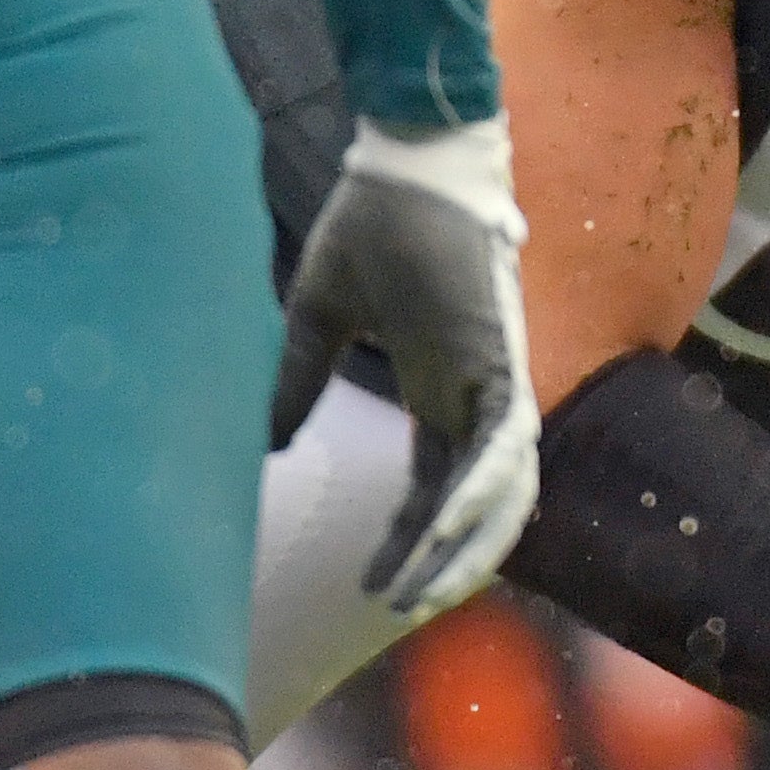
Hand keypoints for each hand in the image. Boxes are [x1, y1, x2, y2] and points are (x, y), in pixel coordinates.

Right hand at [273, 116, 541, 613]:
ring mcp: (494, 376)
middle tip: (402, 610)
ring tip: (425, 595)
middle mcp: (474, 394)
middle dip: (444, 563)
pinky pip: (502, 440)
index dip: (409, 540)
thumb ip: (299, 377)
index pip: (435, 487)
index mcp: (438, 389)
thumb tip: (266, 444)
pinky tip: (447, 530)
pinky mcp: (501, 355)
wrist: (405, 159)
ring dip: (468, 545)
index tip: (371, 586)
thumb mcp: (319, 315)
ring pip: (503, 488)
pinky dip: (481, 489)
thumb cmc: (372, 223)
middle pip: (476, 505)